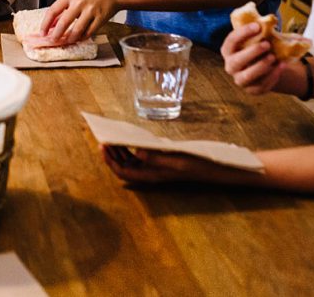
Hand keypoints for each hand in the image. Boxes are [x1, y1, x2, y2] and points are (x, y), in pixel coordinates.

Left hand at [40, 0, 119, 43]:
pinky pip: (89, 32)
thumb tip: (51, 25)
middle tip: (53, 40)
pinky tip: (80, 38)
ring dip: (70, 38)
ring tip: (67, 41)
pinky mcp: (100, 18)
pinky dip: (82, 37)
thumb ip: (63, 9)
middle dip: (56, 34)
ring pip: (77, 30)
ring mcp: (90, 10)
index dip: (45, 23)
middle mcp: (79, 2)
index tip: (42, 32)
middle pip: (64, 22)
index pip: (53, 11)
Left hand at [103, 145, 218, 183]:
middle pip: (123, 167)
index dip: (110, 161)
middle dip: (111, 155)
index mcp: (151, 175)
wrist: (211, 168)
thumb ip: (156, 157)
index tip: (103, 146)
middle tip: (104, 139)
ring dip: (119, 152)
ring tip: (113, 138)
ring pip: (129, 162)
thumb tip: (136, 152)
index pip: (122, 172)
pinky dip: (130, 149)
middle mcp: (149, 173)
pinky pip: (138, 158)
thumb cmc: (195, 165)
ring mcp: (153, 168)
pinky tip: (129, 139)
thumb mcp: (176, 160)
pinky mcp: (158, 162)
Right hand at [220, 23, 284, 94]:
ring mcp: (240, 79)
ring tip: (274, 57)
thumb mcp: (260, 38)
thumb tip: (273, 20)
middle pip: (235, 61)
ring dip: (260, 66)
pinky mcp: (252, 90)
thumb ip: (262, 31)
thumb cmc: (261, 48)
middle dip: (251, 52)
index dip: (242, 33)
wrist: (268, 67)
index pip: (231, 41)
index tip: (258, 26)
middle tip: (267, 44)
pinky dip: (272, 76)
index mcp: (229, 50)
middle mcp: (231, 66)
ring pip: (246, 76)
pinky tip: (281, 66)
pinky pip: (260, 86)